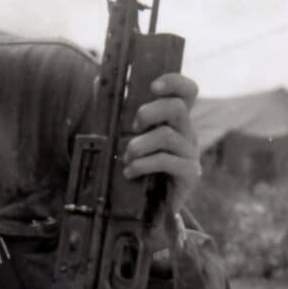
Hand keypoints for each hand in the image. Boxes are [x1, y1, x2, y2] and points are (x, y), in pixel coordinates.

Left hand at [123, 71, 200, 215]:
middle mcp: (187, 132)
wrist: (149, 208)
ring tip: (126, 156)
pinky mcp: (189, 174)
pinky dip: (144, 164)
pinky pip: (168, 161)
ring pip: (168, 136)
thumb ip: (114, 110)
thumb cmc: (137, 166)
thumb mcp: (125, 136)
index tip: (152, 86)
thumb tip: (96, 80)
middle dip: (150, 112)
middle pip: (178, 108)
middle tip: (132, 127)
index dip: (175, 82)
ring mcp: (190, 153)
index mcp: (175, 120)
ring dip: (140, 144)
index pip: (188, 92)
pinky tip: (129, 171)